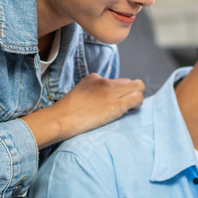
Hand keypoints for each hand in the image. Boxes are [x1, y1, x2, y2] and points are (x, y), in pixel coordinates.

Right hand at [21, 74, 143, 147]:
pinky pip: (138, 98)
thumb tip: (101, 102)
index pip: (116, 81)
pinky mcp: (116, 104)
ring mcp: (111, 92)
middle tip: (124, 107)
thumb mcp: (78, 95)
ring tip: (128, 109)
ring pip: (138, 87)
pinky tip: (129, 111)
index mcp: (94, 78)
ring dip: (136, 98)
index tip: (113, 103)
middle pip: (129, 82)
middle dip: (129, 94)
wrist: (60, 119)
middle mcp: (104, 81)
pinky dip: (137, 104)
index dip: (118, 93)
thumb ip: (91, 94)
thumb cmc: (64, 114)